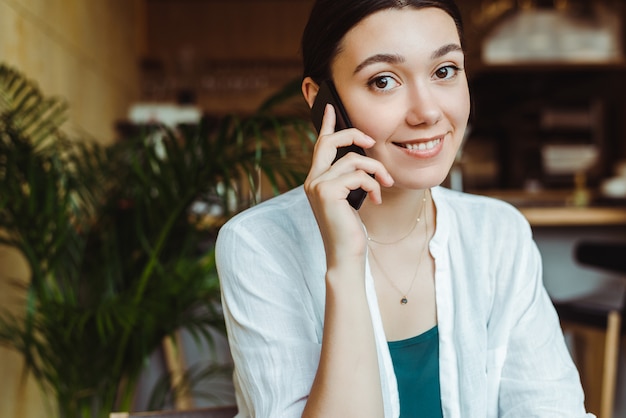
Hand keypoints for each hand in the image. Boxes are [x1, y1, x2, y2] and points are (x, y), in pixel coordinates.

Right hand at [304, 104, 393, 265]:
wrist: (345, 255)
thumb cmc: (350, 229)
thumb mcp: (350, 198)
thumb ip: (349, 177)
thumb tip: (363, 156)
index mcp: (316, 180)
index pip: (320, 146)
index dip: (326, 125)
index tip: (330, 107)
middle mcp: (312, 180)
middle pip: (329, 142)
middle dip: (353, 135)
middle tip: (371, 140)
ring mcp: (317, 186)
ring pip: (353, 160)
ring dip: (376, 170)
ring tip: (385, 184)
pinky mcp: (327, 192)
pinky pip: (358, 175)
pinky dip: (374, 185)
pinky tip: (377, 200)